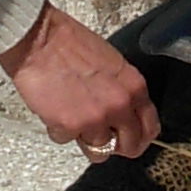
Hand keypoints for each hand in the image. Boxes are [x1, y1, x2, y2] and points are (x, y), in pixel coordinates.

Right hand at [0, 1, 156, 160]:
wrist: (39, 39)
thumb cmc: (69, 44)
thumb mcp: (111, 63)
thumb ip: (122, 91)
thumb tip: (122, 114)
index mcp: (134, 87)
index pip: (150, 127)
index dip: (139, 137)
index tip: (130, 139)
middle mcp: (119, 106)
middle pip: (130, 146)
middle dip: (115, 145)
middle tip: (101, 137)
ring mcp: (95, 119)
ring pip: (98, 151)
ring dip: (84, 137)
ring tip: (72, 116)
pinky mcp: (69, 127)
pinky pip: (67, 141)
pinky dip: (58, 129)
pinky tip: (54, 109)